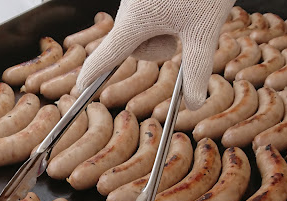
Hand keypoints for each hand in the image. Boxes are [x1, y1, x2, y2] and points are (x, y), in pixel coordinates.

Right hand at [76, 0, 234, 109]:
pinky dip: (160, 15)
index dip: (93, 73)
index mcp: (136, 19)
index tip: (80, 86)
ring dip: (160, 30)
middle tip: (182, 36)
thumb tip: (193, 104)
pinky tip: (178, 4)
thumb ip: (197, 71)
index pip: (107, 55)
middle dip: (156, 47)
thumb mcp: (205, 31)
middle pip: (132, 45)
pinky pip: (145, 12)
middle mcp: (129, 6)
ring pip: (140, 29)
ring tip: (184, 13)